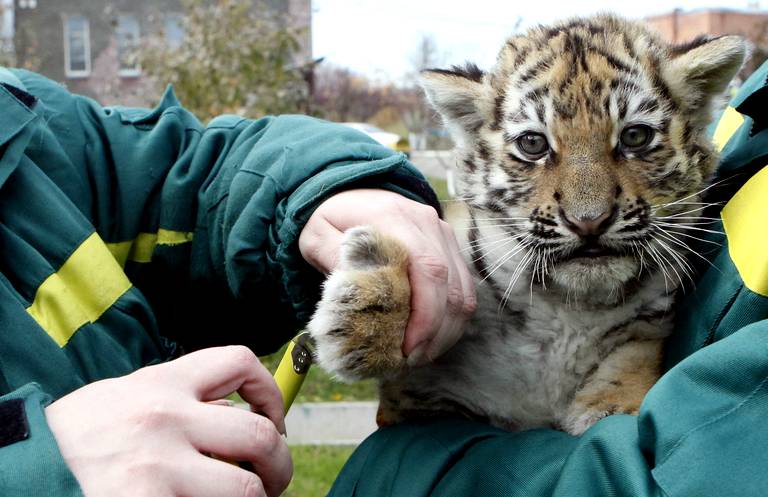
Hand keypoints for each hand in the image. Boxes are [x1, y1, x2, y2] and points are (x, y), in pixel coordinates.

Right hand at [45, 346, 290, 496]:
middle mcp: (165, 418)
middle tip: (273, 480)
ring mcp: (158, 468)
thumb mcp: (128, 397)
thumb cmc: (79, 437)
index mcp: (161, 383)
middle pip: (259, 435)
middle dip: (279, 464)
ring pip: (246, 490)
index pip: (239, 362)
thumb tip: (240, 418)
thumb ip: (181, 400)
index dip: (270, 392)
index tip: (275, 421)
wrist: (22, 469)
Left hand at [299, 189, 476, 363]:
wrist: (347, 191)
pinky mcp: (448, 247)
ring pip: (464, 293)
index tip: (406, 347)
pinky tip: (429, 339)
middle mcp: (427, 223)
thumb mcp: (317, 234)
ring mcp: (442, 234)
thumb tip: (354, 289)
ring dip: (446, 331)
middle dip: (435, 333)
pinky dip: (451, 320)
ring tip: (419, 356)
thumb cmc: (329, 218)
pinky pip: (463, 290)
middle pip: (451, 287)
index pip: (428, 269)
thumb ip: (333, 257)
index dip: (425, 315)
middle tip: (409, 360)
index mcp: (395, 217)